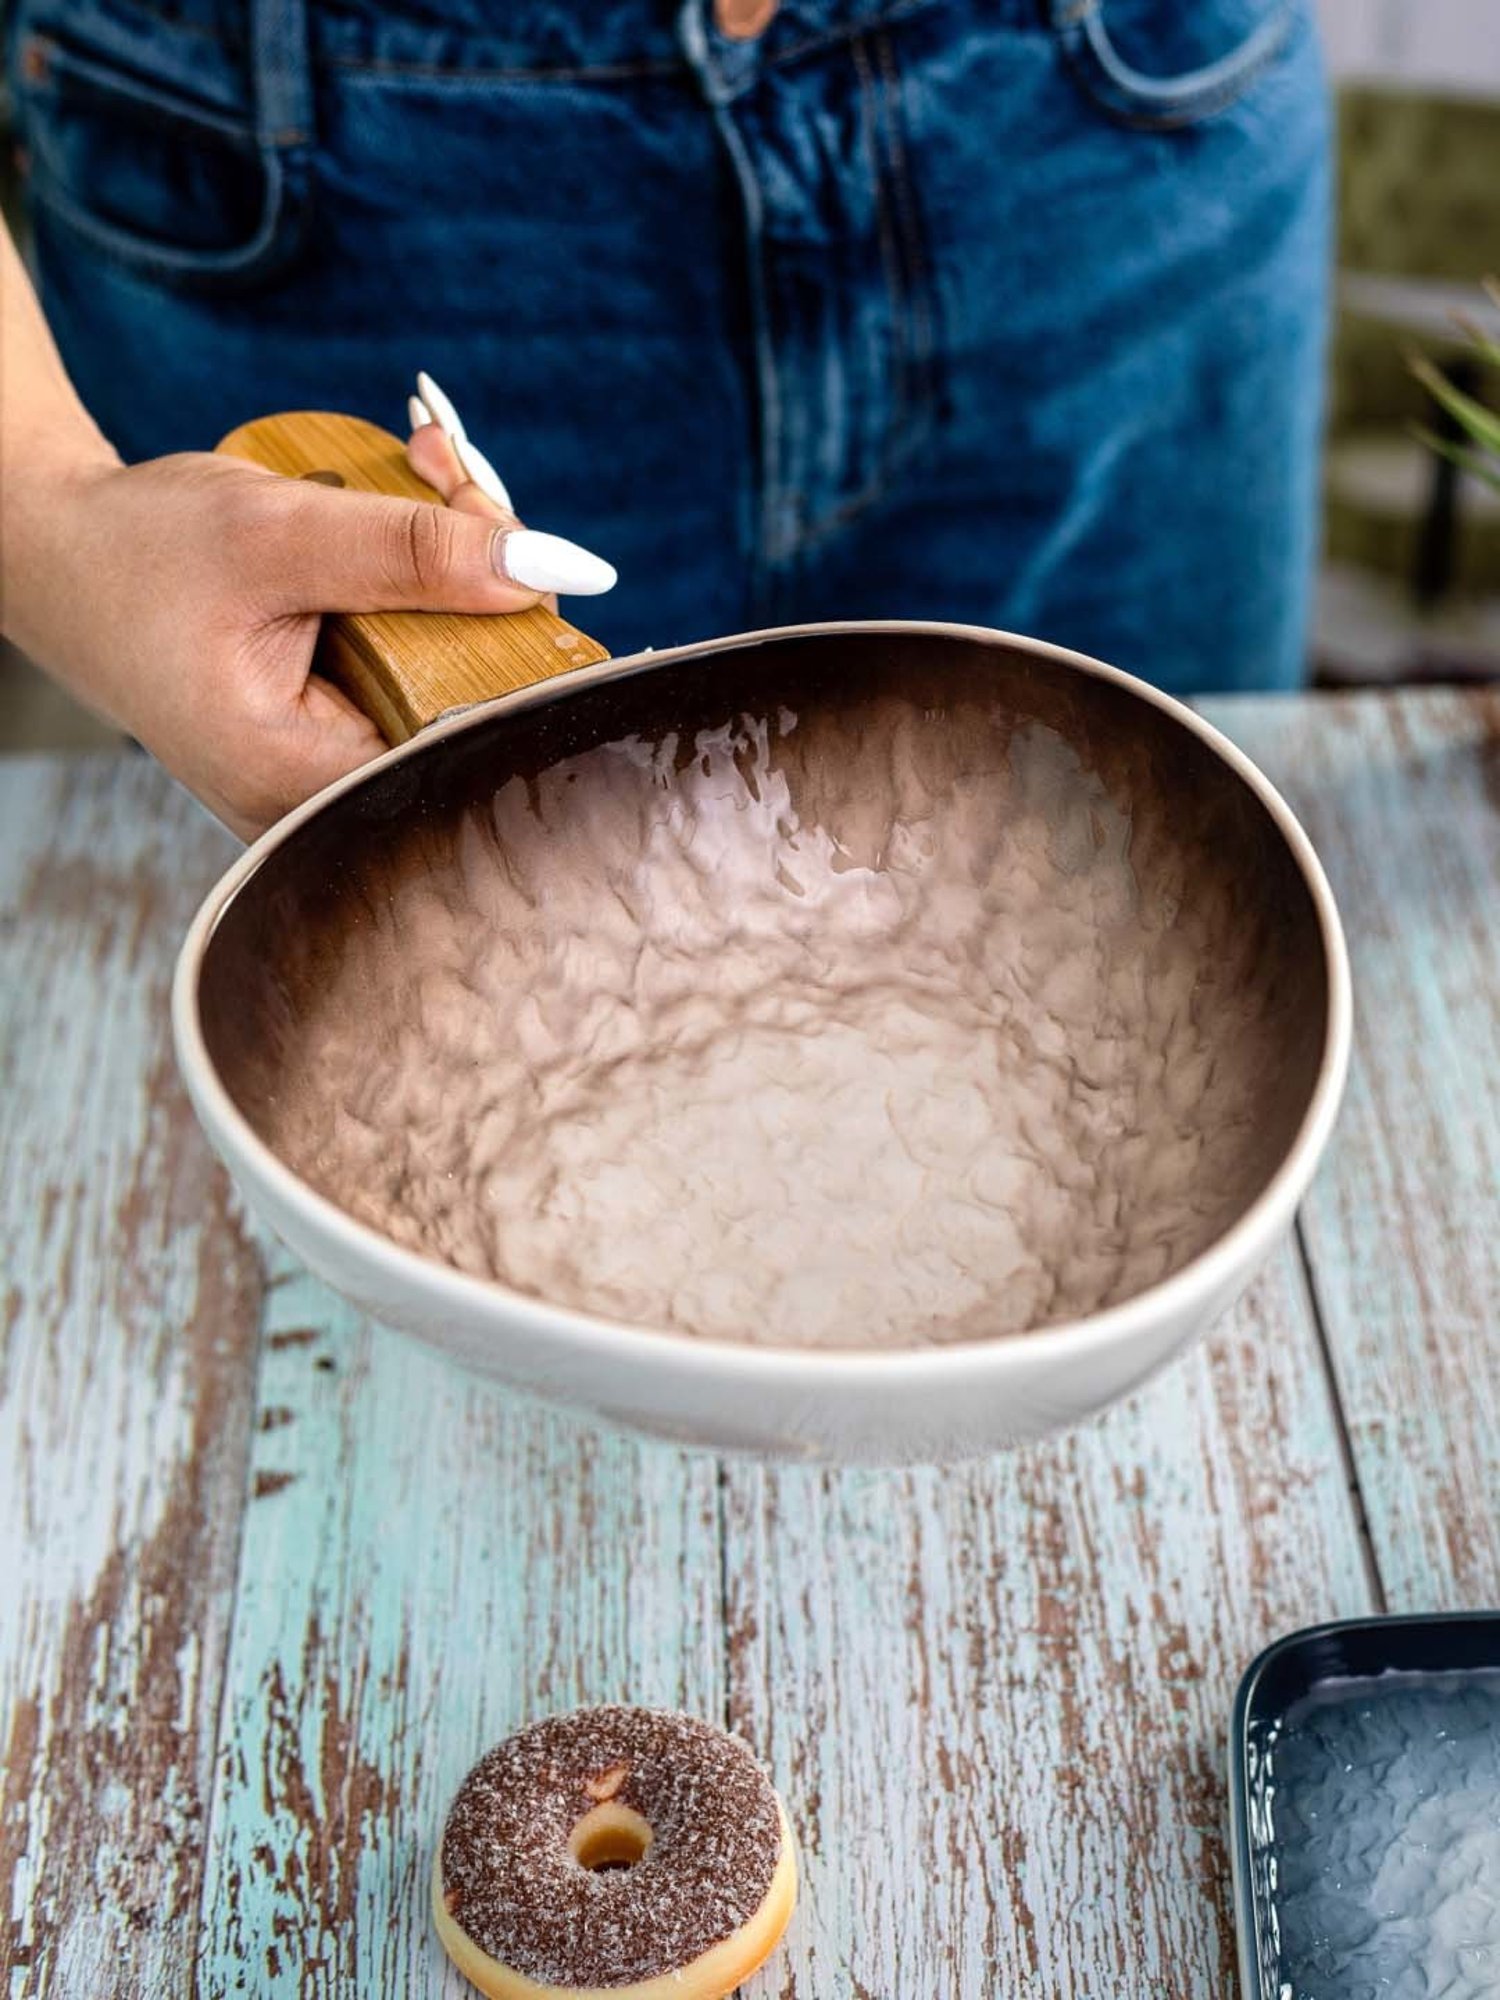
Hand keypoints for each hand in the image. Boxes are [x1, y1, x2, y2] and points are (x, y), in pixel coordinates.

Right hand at [4, 373, 613, 841]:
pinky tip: (411, 510)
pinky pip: (419, 668)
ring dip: (462, 572)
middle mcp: (319, 803)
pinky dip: (427, 588)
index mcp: (298, 781)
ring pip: (453, 682)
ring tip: (429, 472)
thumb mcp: (278, 533)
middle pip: (471, 712)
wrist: (58, 556)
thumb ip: (414, 553)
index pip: (471, 747)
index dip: (528, 658)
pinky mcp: (336, 734)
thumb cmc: (141, 551)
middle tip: (461, 481)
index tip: (538, 561)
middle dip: (491, 589)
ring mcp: (328, 775)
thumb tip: (556, 567)